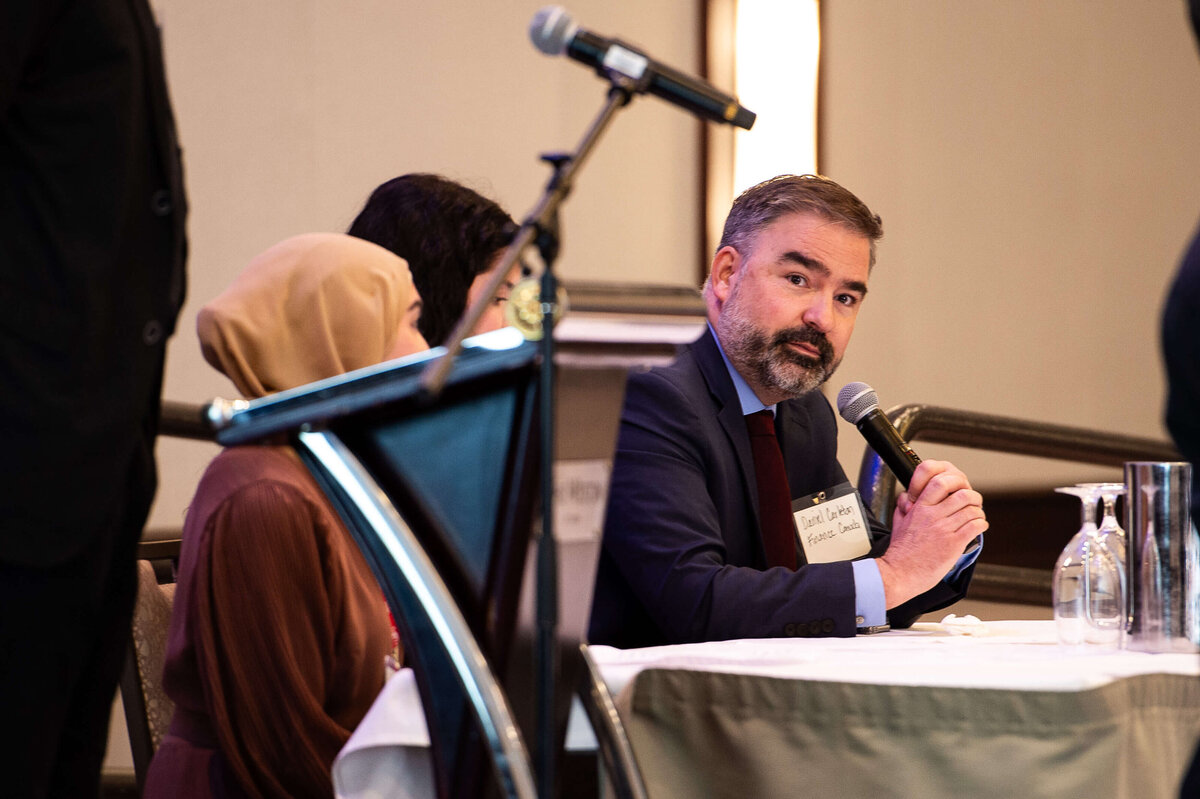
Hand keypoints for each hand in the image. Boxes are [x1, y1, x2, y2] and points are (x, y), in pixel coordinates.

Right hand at [875, 460, 987, 608]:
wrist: (899, 573)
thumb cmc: (900, 552)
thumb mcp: (898, 524)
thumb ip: (903, 508)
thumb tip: (907, 499)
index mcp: (919, 508)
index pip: (940, 483)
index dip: (954, 483)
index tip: (959, 489)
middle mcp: (932, 516)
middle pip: (962, 495)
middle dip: (973, 497)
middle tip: (975, 502)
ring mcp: (944, 529)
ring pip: (972, 510)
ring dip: (979, 513)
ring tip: (978, 517)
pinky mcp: (954, 544)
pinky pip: (975, 526)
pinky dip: (982, 525)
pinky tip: (979, 528)